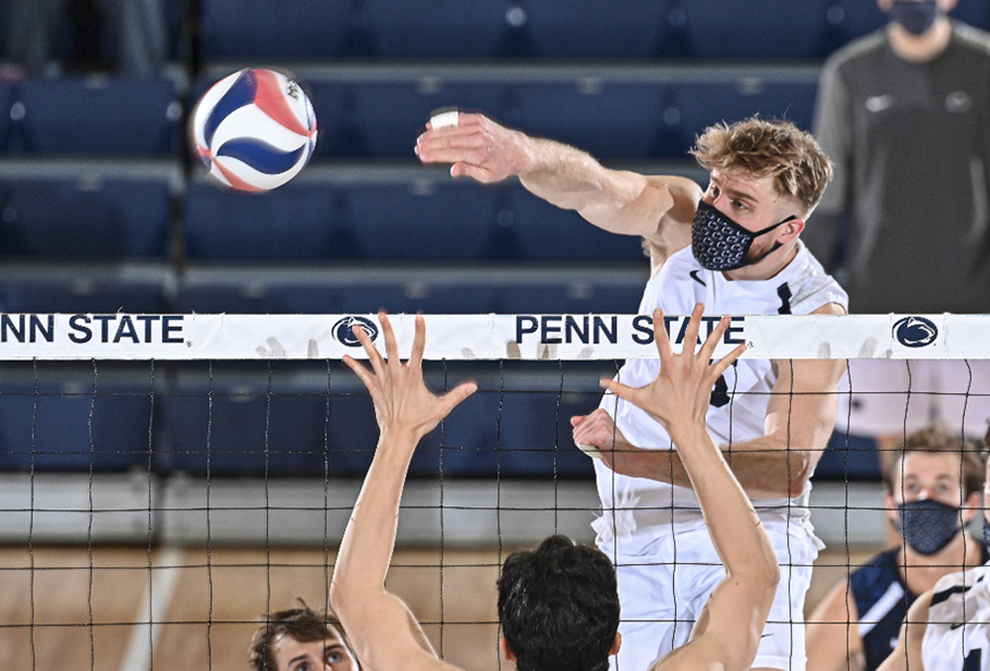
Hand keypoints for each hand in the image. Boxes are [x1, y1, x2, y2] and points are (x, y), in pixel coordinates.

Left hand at [343, 312, 476, 441]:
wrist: (399, 435)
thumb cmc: (419, 422)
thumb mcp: (441, 408)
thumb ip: (457, 395)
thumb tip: (473, 387)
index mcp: (413, 376)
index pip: (418, 348)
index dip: (420, 332)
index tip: (419, 317)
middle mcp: (396, 374)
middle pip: (390, 346)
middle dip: (387, 329)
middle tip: (382, 314)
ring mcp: (383, 380)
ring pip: (372, 356)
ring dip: (365, 341)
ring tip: (357, 328)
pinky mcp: (374, 388)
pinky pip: (362, 374)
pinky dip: (354, 365)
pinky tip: (345, 356)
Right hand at [415, 112, 528, 183]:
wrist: (518, 150)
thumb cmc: (501, 167)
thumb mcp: (487, 177)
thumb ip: (469, 172)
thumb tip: (452, 170)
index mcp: (480, 155)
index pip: (451, 153)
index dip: (434, 154)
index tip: (421, 155)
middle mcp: (479, 138)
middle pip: (448, 140)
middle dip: (430, 144)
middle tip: (417, 147)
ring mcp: (479, 126)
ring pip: (451, 129)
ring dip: (433, 134)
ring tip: (421, 139)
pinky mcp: (479, 119)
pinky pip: (458, 118)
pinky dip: (444, 121)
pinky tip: (431, 125)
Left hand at [571, 408, 674, 478]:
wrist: (631, 459)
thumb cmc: (616, 449)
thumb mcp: (599, 435)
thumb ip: (586, 426)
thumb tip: (573, 420)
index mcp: (600, 413)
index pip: (577, 427)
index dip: (586, 439)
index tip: (601, 441)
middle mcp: (601, 416)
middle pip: (576, 433)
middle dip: (586, 444)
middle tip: (602, 446)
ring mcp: (601, 424)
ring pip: (578, 439)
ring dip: (589, 448)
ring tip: (603, 448)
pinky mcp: (601, 434)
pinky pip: (581, 443)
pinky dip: (590, 451)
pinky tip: (602, 450)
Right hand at [601, 305, 745, 433]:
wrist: (685, 426)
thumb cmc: (662, 412)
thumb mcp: (639, 399)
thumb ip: (620, 388)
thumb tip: (602, 382)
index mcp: (669, 367)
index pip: (661, 340)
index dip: (658, 324)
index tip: (657, 310)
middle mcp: (686, 365)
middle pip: (692, 337)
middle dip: (696, 319)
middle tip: (700, 305)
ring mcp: (700, 371)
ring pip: (711, 346)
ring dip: (719, 331)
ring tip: (727, 318)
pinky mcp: (710, 378)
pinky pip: (724, 363)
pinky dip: (734, 354)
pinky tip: (744, 345)